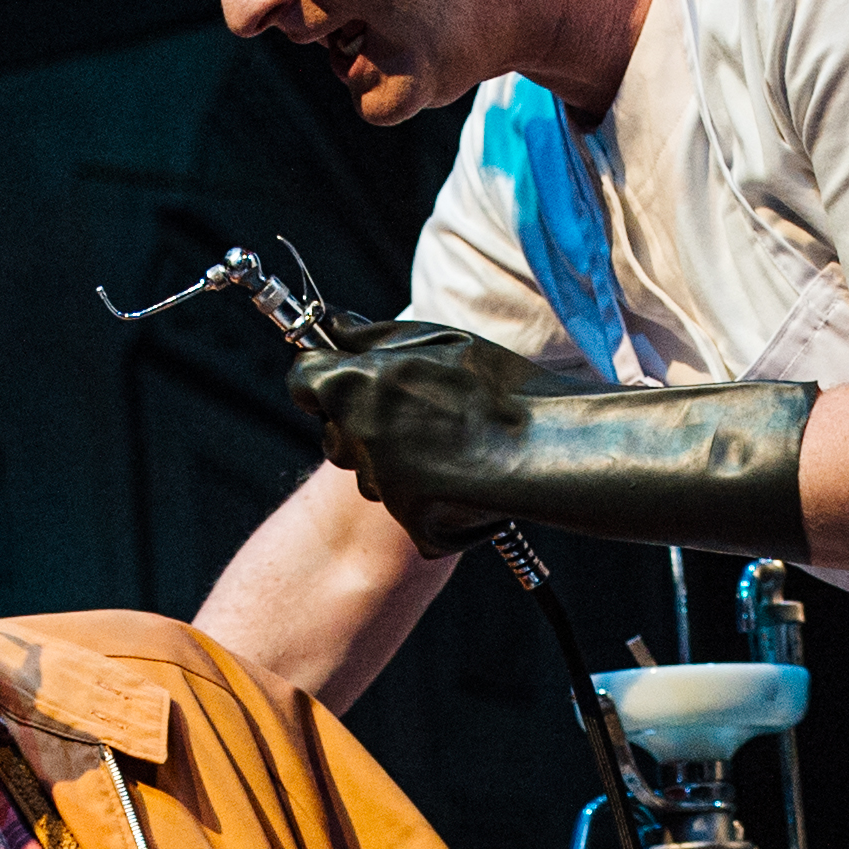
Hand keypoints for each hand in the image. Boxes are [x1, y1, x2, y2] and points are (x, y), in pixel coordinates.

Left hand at [284, 321, 547, 555]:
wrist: (546, 448)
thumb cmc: (496, 386)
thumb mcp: (436, 339)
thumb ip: (372, 334)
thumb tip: (334, 326)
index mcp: (352, 387)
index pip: (302, 380)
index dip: (322, 375)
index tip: (342, 373)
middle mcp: (356, 439)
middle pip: (333, 432)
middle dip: (359, 420)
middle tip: (414, 408)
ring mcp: (381, 486)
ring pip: (370, 471)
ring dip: (393, 457)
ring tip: (449, 441)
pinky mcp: (408, 522)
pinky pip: (405, 504)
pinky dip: (426, 493)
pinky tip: (463, 474)